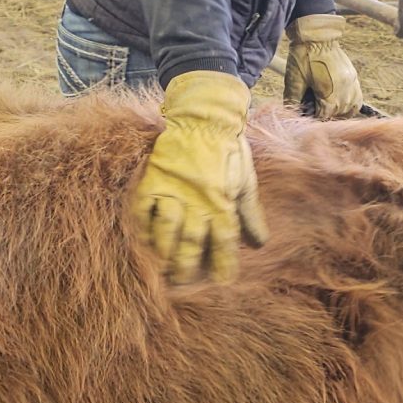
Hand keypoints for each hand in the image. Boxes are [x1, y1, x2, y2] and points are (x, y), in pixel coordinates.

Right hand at [131, 71, 266, 283]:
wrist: (203, 116)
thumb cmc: (229, 150)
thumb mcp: (246, 180)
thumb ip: (250, 214)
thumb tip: (260, 244)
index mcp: (223, 202)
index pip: (224, 243)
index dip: (223, 266)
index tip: (221, 285)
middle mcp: (197, 201)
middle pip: (192, 243)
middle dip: (188, 268)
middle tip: (184, 286)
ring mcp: (173, 192)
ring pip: (166, 231)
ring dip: (164, 254)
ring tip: (162, 272)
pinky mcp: (153, 181)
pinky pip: (144, 211)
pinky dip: (143, 229)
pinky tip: (143, 244)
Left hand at [281, 14, 363, 119]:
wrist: (316, 34)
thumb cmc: (304, 57)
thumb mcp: (294, 81)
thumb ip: (293, 100)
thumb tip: (293, 114)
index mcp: (330, 96)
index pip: (324, 117)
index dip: (313, 118)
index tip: (306, 114)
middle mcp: (345, 93)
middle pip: (337, 115)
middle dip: (325, 114)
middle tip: (313, 108)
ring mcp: (352, 84)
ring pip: (350, 109)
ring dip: (339, 112)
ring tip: (327, 108)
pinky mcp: (353, 76)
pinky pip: (357, 97)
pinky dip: (350, 103)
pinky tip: (340, 102)